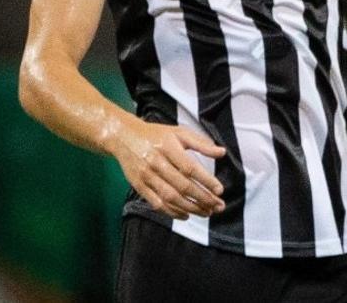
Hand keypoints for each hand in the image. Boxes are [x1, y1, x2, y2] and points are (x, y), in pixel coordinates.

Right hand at [108, 118, 226, 219]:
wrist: (124, 137)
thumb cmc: (156, 135)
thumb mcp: (180, 132)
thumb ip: (201, 143)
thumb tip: (222, 153)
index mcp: (168, 147)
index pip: (189, 168)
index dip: (206, 181)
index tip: (220, 190)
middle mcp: (156, 163)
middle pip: (182, 186)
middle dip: (203, 199)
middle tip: (218, 206)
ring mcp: (146, 176)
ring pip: (170, 198)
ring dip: (191, 208)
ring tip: (206, 212)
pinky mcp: (139, 186)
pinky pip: (157, 203)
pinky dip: (172, 212)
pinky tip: (186, 215)